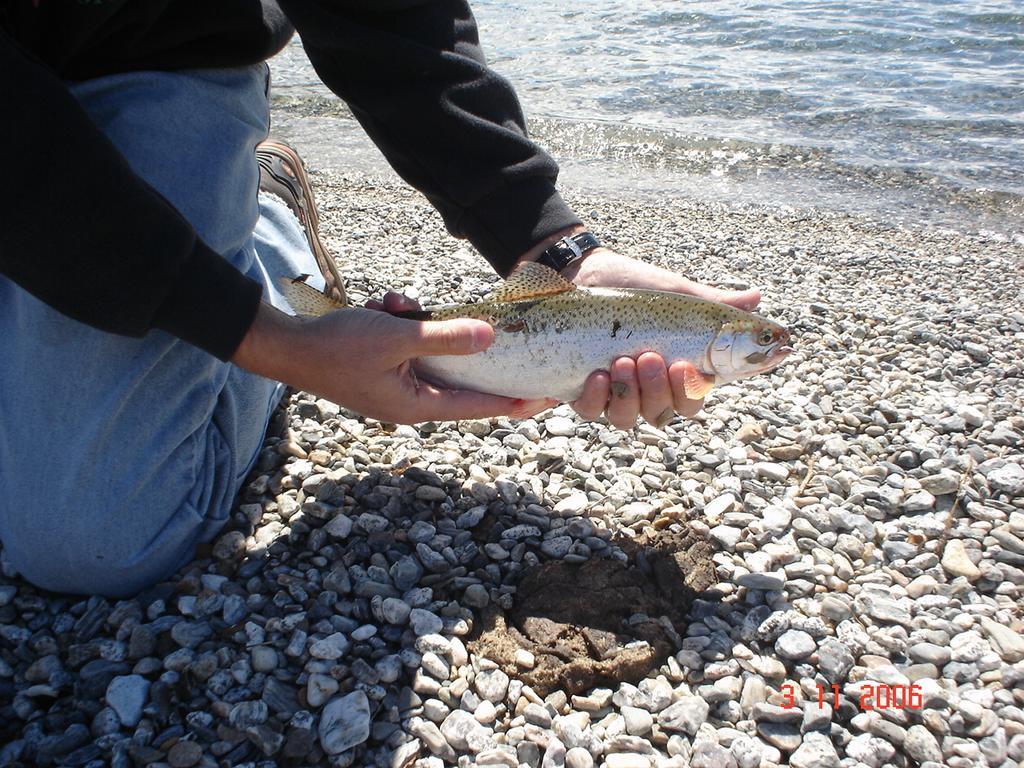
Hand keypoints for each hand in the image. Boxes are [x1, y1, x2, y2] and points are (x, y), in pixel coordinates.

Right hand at [232, 301, 553, 423]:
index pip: (479, 406)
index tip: (546, 398)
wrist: (286, 347)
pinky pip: (408, 345)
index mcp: (417, 405)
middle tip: (495, 327)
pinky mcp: (384, 369)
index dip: (514, 401)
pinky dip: (400, 323)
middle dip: (462, 343)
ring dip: (420, 324)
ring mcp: (396, 386)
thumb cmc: (336, 347)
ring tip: (395, 307)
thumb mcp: (396, 337)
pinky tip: (382, 307)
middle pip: (459, 377)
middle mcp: (410, 402)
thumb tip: (490, 337)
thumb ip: (445, 337)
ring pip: (431, 353)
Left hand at [562, 248, 761, 429]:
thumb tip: (756, 299)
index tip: (686, 367)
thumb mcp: (676, 294)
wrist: (587, 273)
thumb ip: (714, 305)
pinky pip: (591, 411)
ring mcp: (615, 392)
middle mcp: (649, 387)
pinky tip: (596, 374)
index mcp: (677, 370)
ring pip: (628, 418)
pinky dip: (595, 397)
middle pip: (665, 413)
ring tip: (620, 362)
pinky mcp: (583, 391)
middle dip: (659, 389)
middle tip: (649, 357)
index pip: (696, 395)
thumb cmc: (636, 286)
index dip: (695, 390)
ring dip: (629, 393)